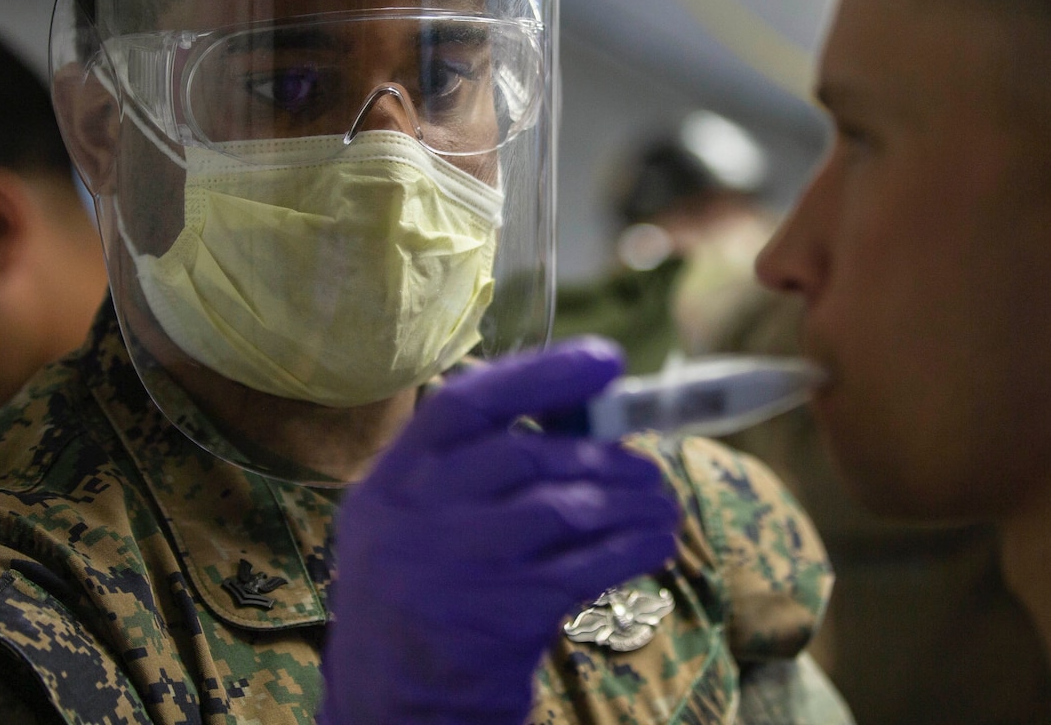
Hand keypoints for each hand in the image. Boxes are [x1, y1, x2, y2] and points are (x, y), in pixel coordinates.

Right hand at [318, 337, 681, 724]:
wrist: (398, 706)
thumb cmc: (423, 594)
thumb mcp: (414, 520)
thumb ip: (474, 467)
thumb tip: (582, 413)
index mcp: (391, 481)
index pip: (463, 404)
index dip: (540, 374)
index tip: (605, 360)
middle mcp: (416, 516)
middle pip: (525, 453)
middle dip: (599, 453)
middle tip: (644, 464)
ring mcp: (460, 565)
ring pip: (565, 505)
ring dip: (628, 499)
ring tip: (659, 503)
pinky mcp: (507, 612)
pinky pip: (589, 564)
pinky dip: (633, 546)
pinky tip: (655, 543)